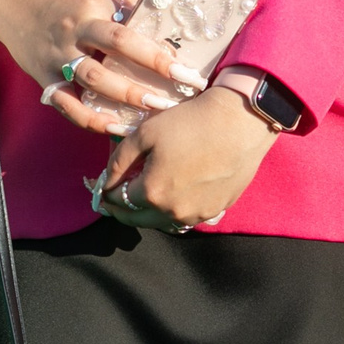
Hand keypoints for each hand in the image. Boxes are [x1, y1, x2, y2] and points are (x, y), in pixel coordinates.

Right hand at [0, 0, 203, 137]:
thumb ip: (130, 6)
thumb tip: (170, 15)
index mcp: (91, 11)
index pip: (127, 35)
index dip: (155, 55)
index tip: (183, 71)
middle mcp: (73, 34)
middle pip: (110, 59)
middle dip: (144, 80)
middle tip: (172, 99)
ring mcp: (57, 58)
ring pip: (91, 82)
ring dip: (122, 100)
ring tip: (150, 114)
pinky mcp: (44, 78)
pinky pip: (66, 104)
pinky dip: (89, 119)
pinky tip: (113, 128)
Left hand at [94, 87, 276, 229]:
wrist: (241, 122)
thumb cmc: (191, 123)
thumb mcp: (145, 133)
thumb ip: (119, 161)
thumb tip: (105, 182)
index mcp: (153, 193)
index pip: (119, 202)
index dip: (108, 193)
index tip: (103, 188)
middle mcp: (173, 212)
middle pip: (138, 220)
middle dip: (123, 210)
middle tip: (115, 199)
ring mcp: (197, 215)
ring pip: (163, 221)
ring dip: (149, 212)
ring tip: (145, 196)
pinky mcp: (216, 210)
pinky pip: (186, 217)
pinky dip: (173, 209)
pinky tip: (173, 194)